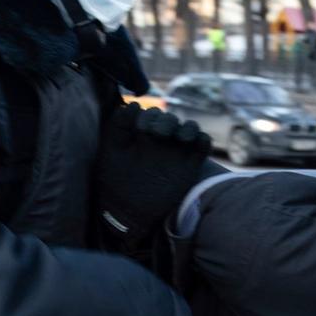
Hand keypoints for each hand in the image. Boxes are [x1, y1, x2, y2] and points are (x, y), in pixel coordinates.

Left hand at [94, 103, 210, 255]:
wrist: (130, 211)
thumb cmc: (116, 182)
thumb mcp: (112, 151)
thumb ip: (119, 126)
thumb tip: (133, 104)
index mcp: (141, 136)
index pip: (151, 114)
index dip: (148, 117)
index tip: (141, 130)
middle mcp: (161, 141)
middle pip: (171, 119)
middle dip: (166, 121)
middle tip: (159, 133)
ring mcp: (176, 152)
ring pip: (189, 128)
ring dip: (187, 127)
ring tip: (180, 138)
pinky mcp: (190, 165)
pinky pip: (203, 145)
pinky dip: (202, 140)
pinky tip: (193, 144)